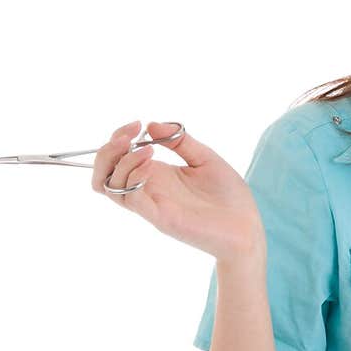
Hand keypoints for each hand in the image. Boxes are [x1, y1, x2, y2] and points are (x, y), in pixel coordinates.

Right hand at [92, 119, 264, 263]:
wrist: (247, 227)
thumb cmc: (229, 196)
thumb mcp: (205, 157)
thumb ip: (180, 141)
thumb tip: (152, 124)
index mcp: (156, 175)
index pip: (116, 158)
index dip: (117, 138)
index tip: (137, 124)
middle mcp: (148, 190)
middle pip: (103, 174)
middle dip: (108, 150)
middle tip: (130, 135)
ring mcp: (151, 205)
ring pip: (110, 186)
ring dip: (122, 162)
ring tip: (148, 150)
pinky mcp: (161, 218)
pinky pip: (132, 200)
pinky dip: (133, 179)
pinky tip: (152, 166)